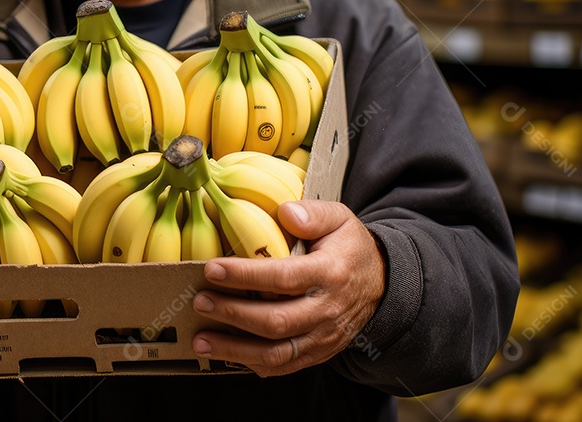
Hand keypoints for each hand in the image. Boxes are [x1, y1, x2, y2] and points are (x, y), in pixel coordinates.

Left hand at [191, 199, 385, 376]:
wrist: (381, 283)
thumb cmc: (349, 247)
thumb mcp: (340, 219)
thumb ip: (313, 213)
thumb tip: (285, 213)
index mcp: (331, 273)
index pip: (283, 277)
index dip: (244, 276)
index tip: (212, 269)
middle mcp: (327, 310)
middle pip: (275, 321)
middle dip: (232, 313)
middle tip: (200, 301)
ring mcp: (324, 336)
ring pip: (277, 353)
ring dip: (235, 349)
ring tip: (201, 339)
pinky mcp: (319, 353)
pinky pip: (285, 367)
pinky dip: (253, 364)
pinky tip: (228, 355)